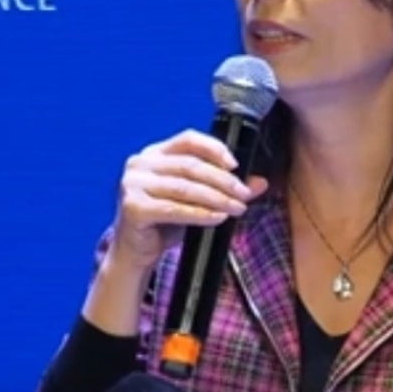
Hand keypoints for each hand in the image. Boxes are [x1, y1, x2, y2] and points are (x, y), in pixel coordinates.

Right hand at [108, 128, 268, 270]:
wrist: (137, 252)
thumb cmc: (166, 222)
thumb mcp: (197, 200)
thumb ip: (225, 188)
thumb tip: (260, 183)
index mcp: (154, 153)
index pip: (188, 139)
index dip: (214, 148)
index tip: (236, 165)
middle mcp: (140, 163)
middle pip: (190, 165)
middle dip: (223, 180)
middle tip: (244, 194)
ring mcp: (133, 184)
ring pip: (185, 187)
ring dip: (216, 198)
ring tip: (237, 208)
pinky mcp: (133, 207)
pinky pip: (174, 209)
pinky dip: (200, 213)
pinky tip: (218, 217)